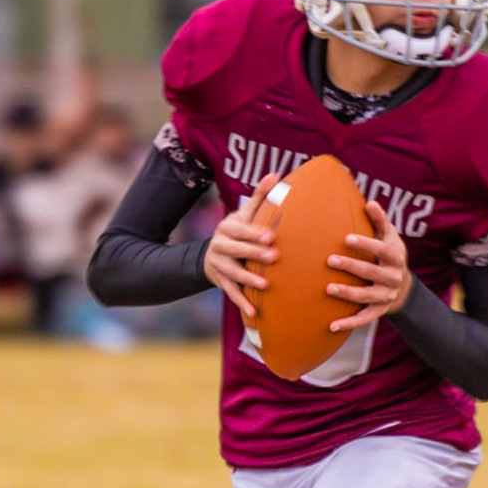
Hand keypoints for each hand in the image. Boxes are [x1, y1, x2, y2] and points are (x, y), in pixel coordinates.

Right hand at [203, 174, 279, 320]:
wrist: (212, 255)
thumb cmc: (238, 231)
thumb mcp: (245, 214)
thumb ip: (260, 196)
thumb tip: (275, 174)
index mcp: (228, 226)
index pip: (241, 229)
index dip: (254, 232)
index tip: (271, 236)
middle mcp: (220, 244)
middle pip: (236, 249)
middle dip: (254, 253)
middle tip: (274, 257)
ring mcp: (218, 264)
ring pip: (232, 272)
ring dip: (248, 278)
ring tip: (265, 285)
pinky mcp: (219, 281)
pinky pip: (230, 292)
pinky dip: (241, 302)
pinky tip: (254, 313)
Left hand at [327, 201, 413, 332]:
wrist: (403, 285)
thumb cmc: (389, 253)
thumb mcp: (389, 236)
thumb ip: (380, 220)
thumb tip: (370, 203)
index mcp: (395, 256)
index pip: (382, 249)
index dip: (366, 244)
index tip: (347, 238)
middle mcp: (393, 277)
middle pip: (373, 272)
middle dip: (352, 266)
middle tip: (330, 259)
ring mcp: (386, 295)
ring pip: (367, 296)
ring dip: (348, 293)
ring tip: (329, 289)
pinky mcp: (379, 311)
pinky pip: (364, 318)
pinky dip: (349, 323)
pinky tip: (331, 326)